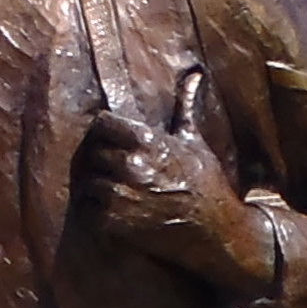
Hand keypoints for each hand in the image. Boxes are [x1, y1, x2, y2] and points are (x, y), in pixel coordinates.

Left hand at [74, 68, 274, 294]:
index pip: (102, 124)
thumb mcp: (195, 143)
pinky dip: (97, 214)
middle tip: (109, 171)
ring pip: (88, 184)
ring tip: (110, 194)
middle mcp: (133, 166)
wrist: (217, 231)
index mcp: (148, 141)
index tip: (110, 142)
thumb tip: (194, 75)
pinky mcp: (119, 224)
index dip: (104, 132)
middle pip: (93, 154)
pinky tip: (113, 214)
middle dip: (100, 162)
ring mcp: (124, 196)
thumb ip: (185, 107)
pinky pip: (91, 213)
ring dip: (96, 189)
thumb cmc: (207, 185)